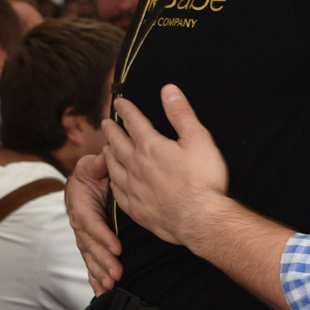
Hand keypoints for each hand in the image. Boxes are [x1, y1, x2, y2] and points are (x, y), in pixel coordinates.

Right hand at [65, 152, 121, 294]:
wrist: (91, 182)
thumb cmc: (94, 173)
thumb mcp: (92, 165)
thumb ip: (96, 164)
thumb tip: (102, 160)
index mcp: (79, 203)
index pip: (90, 222)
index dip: (102, 235)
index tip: (117, 246)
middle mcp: (79, 222)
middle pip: (90, 245)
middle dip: (103, 260)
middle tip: (117, 272)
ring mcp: (84, 236)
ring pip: (90, 257)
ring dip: (99, 272)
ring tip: (111, 284)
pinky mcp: (90, 245)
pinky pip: (90, 263)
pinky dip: (94, 279)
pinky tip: (102, 291)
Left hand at [103, 85, 228, 249]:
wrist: (200, 219)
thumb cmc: (203, 179)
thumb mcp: (199, 139)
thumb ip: (181, 113)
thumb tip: (168, 90)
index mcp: (150, 146)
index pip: (133, 122)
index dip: (126, 109)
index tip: (119, 102)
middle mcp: (135, 165)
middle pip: (117, 143)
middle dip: (111, 130)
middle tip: (106, 123)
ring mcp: (133, 188)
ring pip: (113, 166)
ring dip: (108, 154)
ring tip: (106, 148)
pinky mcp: (136, 208)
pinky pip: (117, 191)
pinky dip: (113, 181)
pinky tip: (114, 181)